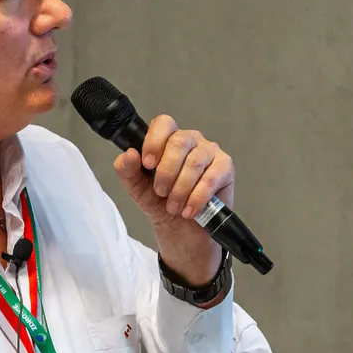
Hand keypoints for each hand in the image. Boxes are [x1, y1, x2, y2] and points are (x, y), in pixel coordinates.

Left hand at [111, 114, 232, 285]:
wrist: (181, 228)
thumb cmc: (160, 202)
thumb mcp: (137, 188)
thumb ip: (127, 170)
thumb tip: (128, 154)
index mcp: (167, 139)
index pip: (163, 124)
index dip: (154, 142)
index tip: (147, 164)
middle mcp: (190, 140)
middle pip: (179, 142)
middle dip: (166, 172)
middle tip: (160, 192)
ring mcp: (210, 151)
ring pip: (194, 162)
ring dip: (180, 189)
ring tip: (174, 207)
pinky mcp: (225, 167)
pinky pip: (211, 178)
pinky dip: (196, 197)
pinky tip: (189, 210)